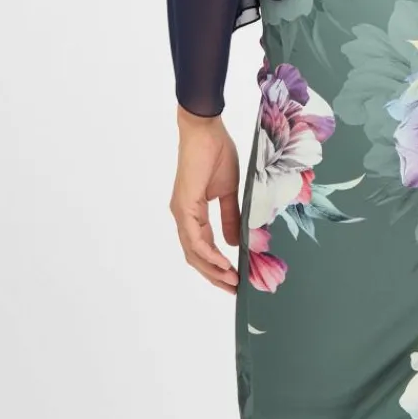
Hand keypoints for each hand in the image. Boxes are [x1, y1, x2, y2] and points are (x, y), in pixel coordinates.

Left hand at [169, 107, 241, 293]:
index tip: (236, 279)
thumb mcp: (230, 190)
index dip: (217, 266)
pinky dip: (209, 253)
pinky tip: (224, 262)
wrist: (205, 129)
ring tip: (232, 281)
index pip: (202, 247)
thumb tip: (234, 243)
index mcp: (192, 212)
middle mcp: (183, 216)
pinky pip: (195, 238)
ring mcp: (182, 212)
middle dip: (215, 275)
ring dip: (213, 269)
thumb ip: (230, 216)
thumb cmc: (217, 152)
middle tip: (234, 289)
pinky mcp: (184, 205)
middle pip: (195, 256)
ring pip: (194, 252)